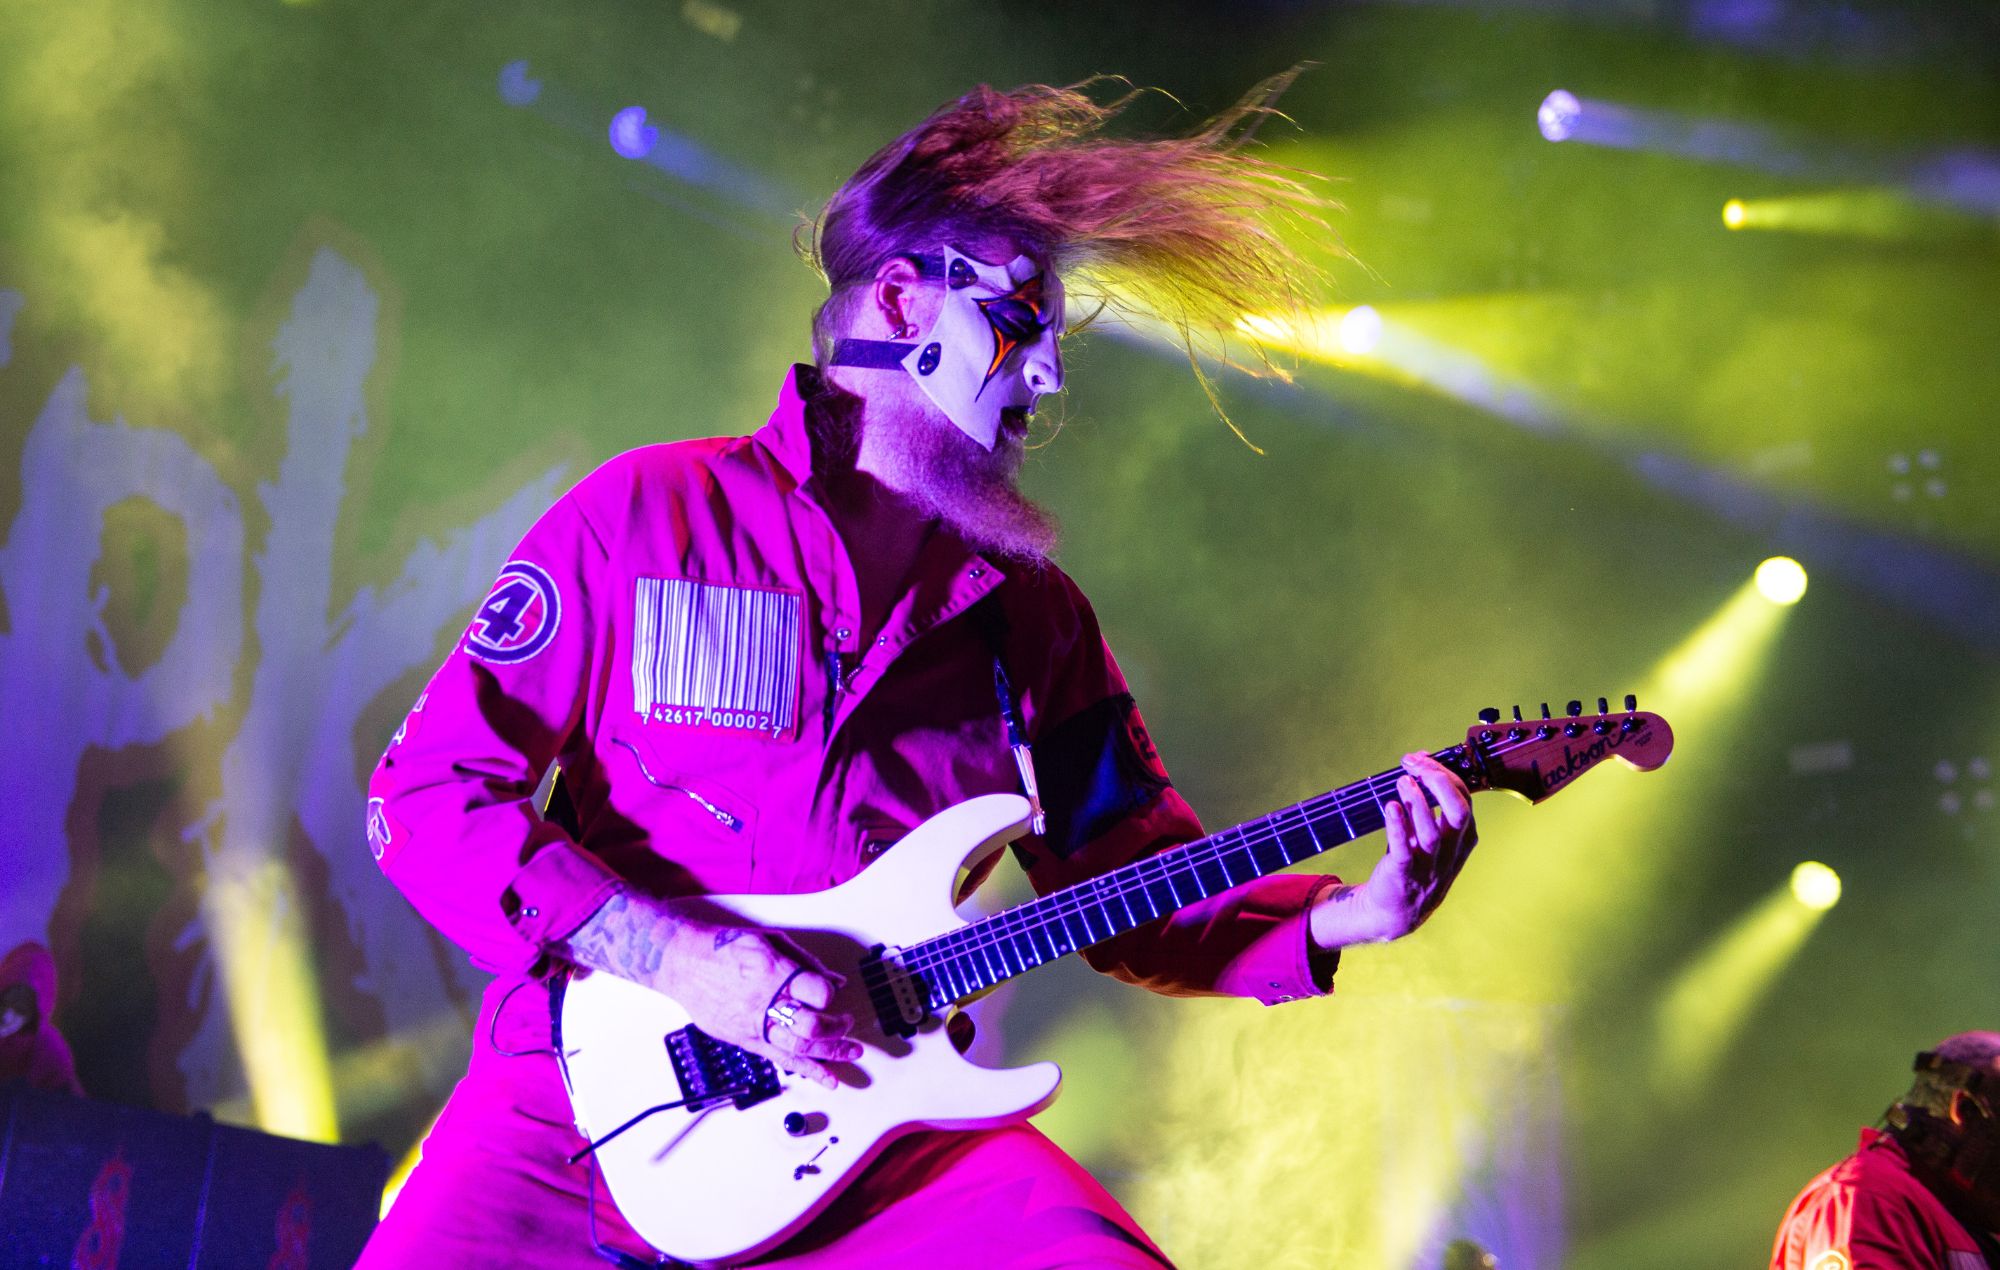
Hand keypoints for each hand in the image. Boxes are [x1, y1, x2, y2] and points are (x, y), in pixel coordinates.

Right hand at [569, 893, 861, 1088]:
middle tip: (847, 1027)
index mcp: (774, 972)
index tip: (833, 995)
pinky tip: (826, 1078)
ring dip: (829, 1054)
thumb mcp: (768, 940)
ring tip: (849, 1055)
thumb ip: (804, 961)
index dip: (830, 995)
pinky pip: (779, 1059)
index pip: (818, 992)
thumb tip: (834, 979)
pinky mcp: (744, 1039)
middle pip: (812, 1026)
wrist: (681, 961)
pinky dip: (806, 1070)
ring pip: (799, 1047)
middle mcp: (765, 1002)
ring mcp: (753, 1024)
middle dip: (836, 1030)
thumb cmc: (722, 946)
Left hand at [1309, 752, 1476, 949]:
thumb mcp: (1428, 834)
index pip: (1464, 799)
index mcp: (1462, 839)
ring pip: (1432, 832)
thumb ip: (1427, 800)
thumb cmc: (1413, 864)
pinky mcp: (1404, 875)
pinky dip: (1398, 827)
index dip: (1445, 774)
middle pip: (1459, 812)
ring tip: (1403, 779)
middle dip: (1440, 782)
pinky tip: (1391, 806)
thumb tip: (1421, 759)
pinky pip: (1405, 851)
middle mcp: (1450, 852)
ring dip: (1418, 802)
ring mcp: (1429, 866)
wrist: (1395, 912)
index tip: (1420, 759)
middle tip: (1416, 766)